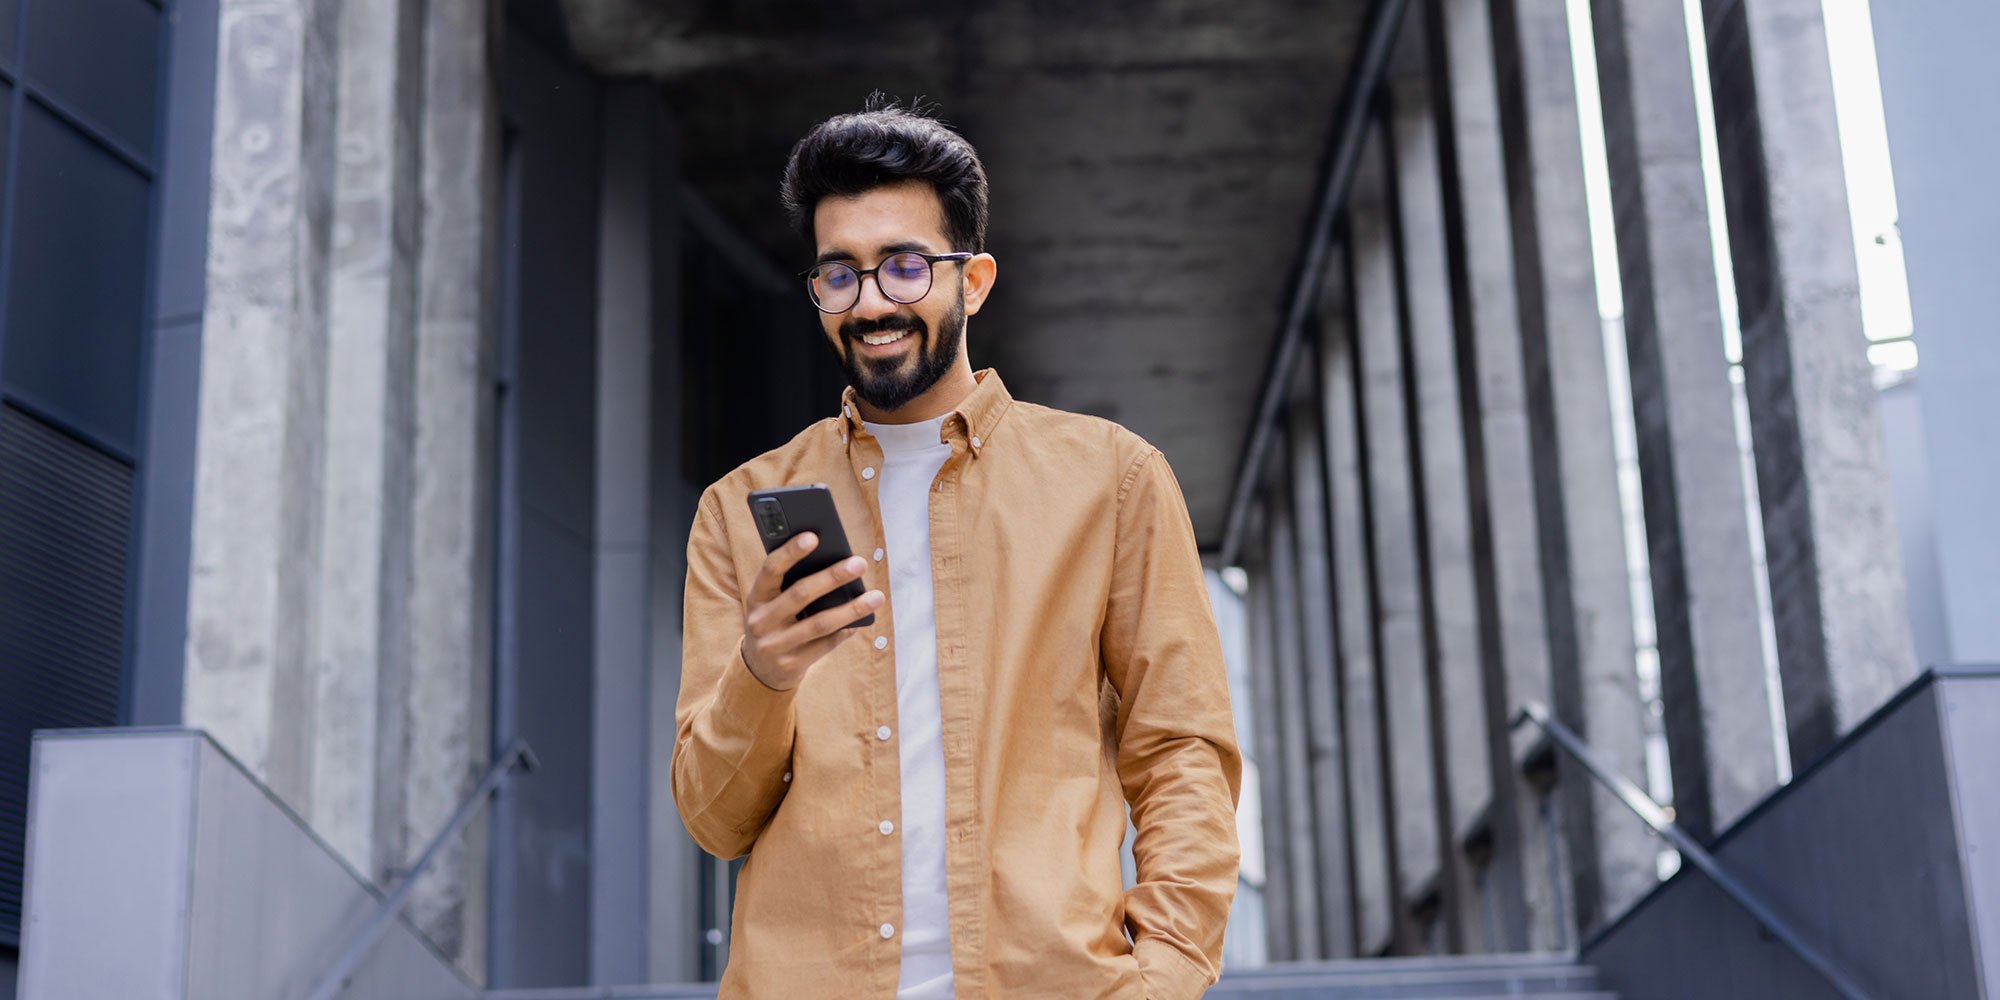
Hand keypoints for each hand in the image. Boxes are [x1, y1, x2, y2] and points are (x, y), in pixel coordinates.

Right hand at [741, 532, 883, 689]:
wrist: (760, 670)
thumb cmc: (776, 622)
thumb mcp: (773, 603)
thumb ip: (792, 584)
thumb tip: (837, 563)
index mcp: (756, 597)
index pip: (771, 569)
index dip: (790, 552)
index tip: (814, 536)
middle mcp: (761, 621)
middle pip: (801, 594)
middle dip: (833, 576)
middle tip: (860, 563)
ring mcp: (775, 645)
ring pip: (819, 623)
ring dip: (851, 608)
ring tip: (876, 596)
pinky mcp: (791, 665)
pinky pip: (826, 645)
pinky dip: (845, 630)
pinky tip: (862, 620)